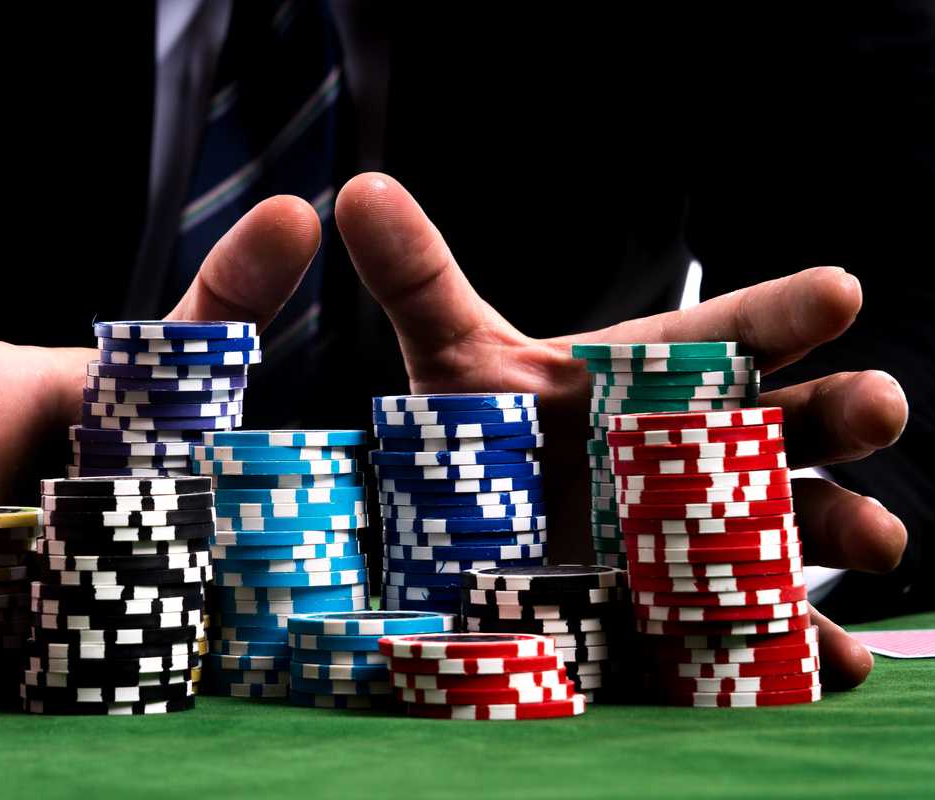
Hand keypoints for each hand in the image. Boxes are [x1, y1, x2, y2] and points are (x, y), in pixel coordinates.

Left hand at [335, 172, 907, 690]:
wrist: (475, 539)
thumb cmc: (486, 436)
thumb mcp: (452, 358)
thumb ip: (418, 280)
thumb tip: (358, 190)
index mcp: (662, 376)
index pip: (736, 330)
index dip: (786, 311)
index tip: (838, 291)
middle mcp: (707, 449)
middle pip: (798, 420)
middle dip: (845, 410)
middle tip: (876, 405)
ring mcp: (716, 534)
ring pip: (805, 521)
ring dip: (847, 527)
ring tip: (875, 540)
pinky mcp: (704, 613)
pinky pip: (770, 628)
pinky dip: (807, 647)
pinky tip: (833, 659)